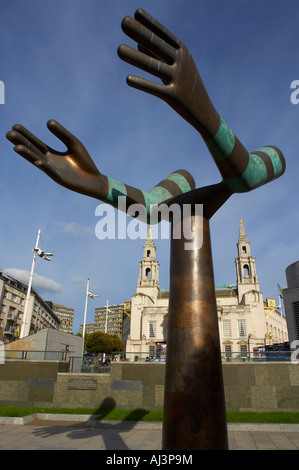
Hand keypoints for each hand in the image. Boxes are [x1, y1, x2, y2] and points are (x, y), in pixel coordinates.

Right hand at [6, 120, 107, 198]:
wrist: (94, 180)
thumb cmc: (85, 163)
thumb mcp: (73, 144)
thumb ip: (62, 134)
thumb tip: (48, 121)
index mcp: (51, 154)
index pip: (35, 143)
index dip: (26, 135)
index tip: (15, 126)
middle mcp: (49, 162)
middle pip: (32, 150)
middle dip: (21, 142)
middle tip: (8, 133)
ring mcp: (53, 171)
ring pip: (38, 161)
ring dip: (28, 155)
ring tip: (16, 147)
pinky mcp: (60, 179)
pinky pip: (52, 172)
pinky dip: (46, 167)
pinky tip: (39, 162)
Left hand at [118, 8, 219, 139]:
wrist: (203, 111)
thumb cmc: (187, 87)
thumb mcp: (175, 68)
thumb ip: (158, 56)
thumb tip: (138, 44)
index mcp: (183, 53)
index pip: (164, 35)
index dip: (150, 24)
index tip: (135, 13)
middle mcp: (182, 63)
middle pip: (158, 46)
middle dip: (140, 33)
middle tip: (123, 22)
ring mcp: (179, 79)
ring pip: (154, 66)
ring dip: (135, 57)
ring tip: (118, 49)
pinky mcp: (175, 97)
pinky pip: (156, 89)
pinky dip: (142, 84)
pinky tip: (128, 79)